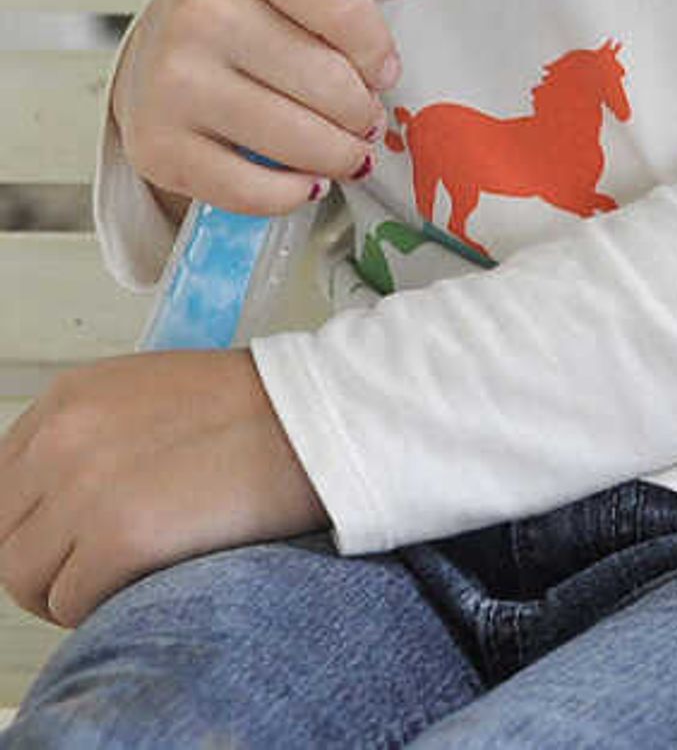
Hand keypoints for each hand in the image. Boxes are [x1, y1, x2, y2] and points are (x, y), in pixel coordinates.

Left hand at [0, 349, 324, 624]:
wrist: (321, 418)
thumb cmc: (258, 409)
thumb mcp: (150, 393)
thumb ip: (88, 436)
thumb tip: (53, 501)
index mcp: (69, 400)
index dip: (30, 523)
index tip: (61, 539)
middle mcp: (63, 442)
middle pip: (4, 537)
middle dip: (43, 562)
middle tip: (90, 568)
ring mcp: (86, 492)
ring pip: (24, 578)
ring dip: (65, 589)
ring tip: (114, 580)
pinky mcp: (121, 540)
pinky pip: (71, 602)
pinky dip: (98, 606)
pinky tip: (139, 584)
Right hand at [108, 0, 457, 216]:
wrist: (158, 53)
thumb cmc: (255, 13)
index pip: (345, 4)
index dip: (378, 50)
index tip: (383, 69)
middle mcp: (199, 11)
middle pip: (326, 80)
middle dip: (362, 110)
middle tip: (366, 118)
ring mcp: (168, 81)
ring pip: (294, 137)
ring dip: (338, 153)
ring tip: (346, 148)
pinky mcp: (154, 145)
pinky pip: (248, 187)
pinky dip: (291, 193)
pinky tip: (306, 180)